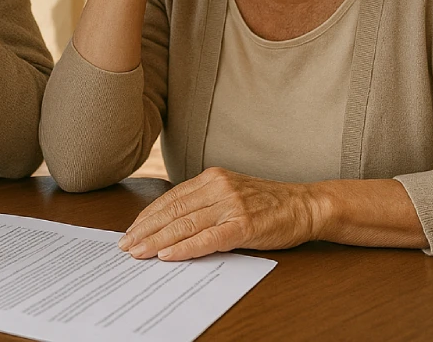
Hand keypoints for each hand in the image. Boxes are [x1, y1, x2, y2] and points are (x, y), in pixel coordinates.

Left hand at [118, 167, 322, 260]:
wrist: (306, 205)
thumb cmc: (269, 203)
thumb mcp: (232, 193)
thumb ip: (205, 203)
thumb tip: (171, 223)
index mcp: (212, 178)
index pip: (171, 199)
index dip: (148, 216)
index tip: (131, 230)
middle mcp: (218, 188)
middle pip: (173, 211)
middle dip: (145, 230)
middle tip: (126, 245)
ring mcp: (231, 205)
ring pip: (185, 225)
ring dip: (157, 241)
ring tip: (139, 253)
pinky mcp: (244, 225)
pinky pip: (207, 238)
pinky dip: (185, 248)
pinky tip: (168, 255)